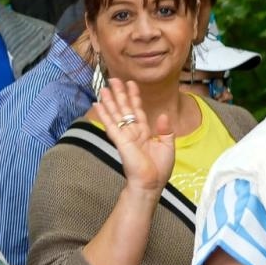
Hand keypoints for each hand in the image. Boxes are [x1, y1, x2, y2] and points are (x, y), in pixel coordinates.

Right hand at [95, 78, 173, 192]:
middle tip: (114, 79)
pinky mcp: (120, 141)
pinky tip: (97, 104)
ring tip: (104, 87)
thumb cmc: (159, 170)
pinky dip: (104, 114)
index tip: (131, 83)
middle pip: (124, 109)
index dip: (134, 97)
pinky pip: (111, 125)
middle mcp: (133, 132)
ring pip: (116, 114)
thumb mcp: (168, 146)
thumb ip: (165, 130)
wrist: (150, 184)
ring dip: (110, 101)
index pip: (137, 110)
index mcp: (144, 133)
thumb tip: (162, 115)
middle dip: (120, 94)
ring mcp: (125, 136)